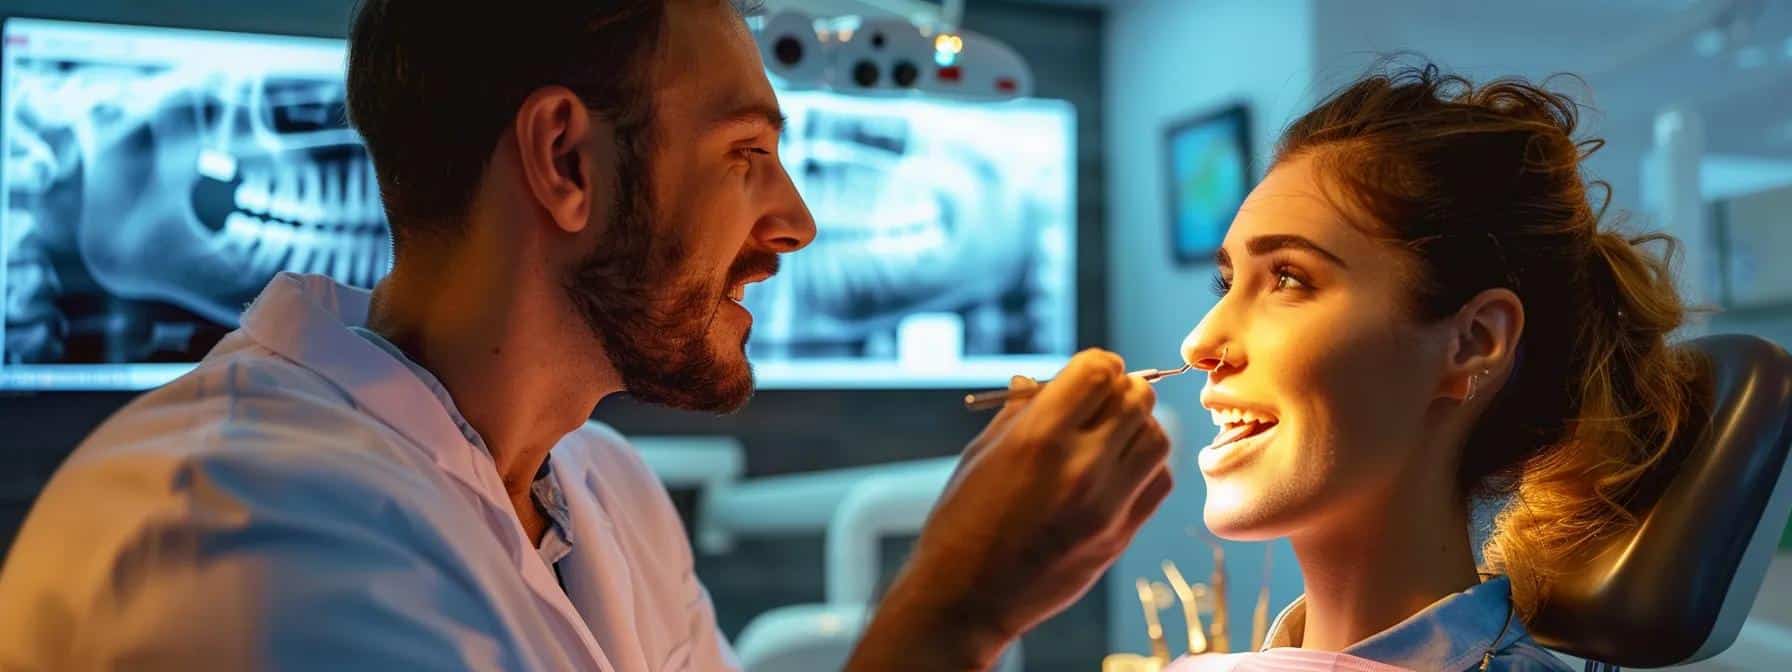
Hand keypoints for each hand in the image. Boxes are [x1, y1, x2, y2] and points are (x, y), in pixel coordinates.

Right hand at [848, 349, 1173, 670]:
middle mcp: (1079, 466)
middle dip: (1122, 391)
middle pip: (1138, 399)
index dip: (1097, 365)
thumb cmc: (961, 522)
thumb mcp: (980, 455)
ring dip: (1140, 428)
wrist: (964, 600)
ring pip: (1158, 439)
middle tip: (1104, 402)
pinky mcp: (1118, 537)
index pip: (1099, 370)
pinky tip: (1121, 471)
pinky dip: (1148, 467)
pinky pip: (1159, 483)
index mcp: (1037, 436)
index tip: (1090, 376)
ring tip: (1113, 437)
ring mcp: (1105, 505)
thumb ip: (1018, 413)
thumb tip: (1038, 381)